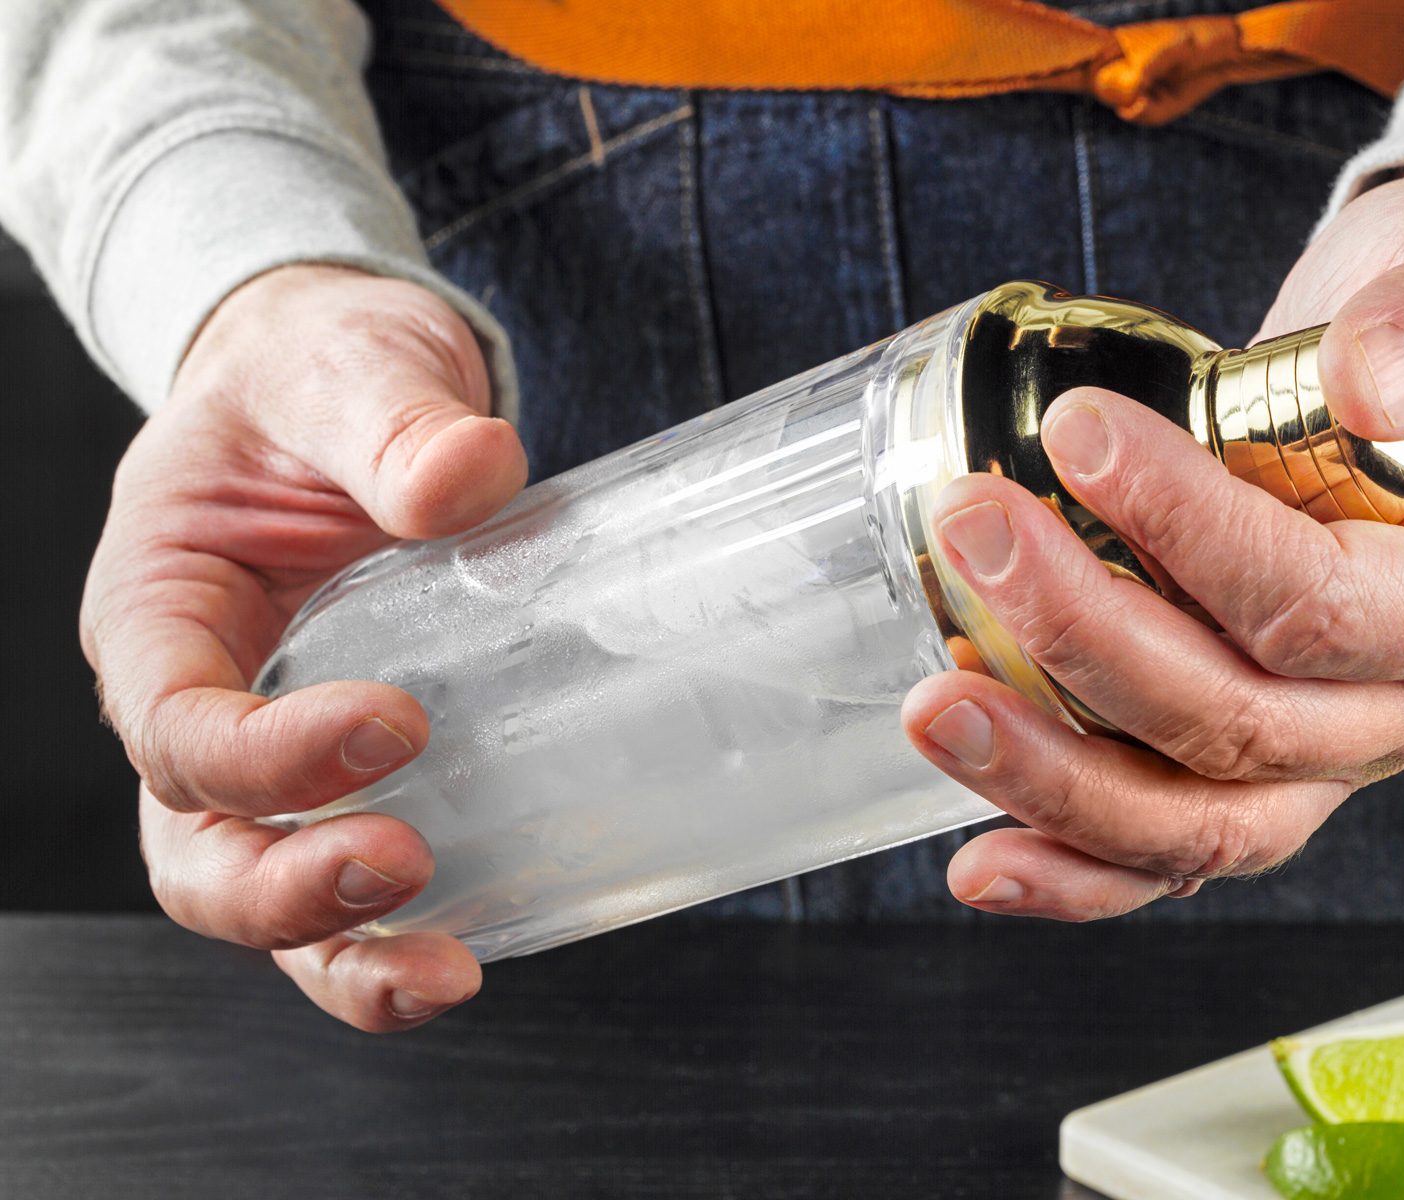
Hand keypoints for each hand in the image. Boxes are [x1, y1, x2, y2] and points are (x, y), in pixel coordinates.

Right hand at [81, 265, 527, 1027]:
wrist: (347, 384)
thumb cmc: (318, 373)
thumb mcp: (348, 365)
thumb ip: (393, 420)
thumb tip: (468, 472)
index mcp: (158, 610)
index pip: (174, 721)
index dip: (268, 753)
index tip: (397, 724)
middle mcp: (195, 701)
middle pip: (195, 850)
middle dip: (285, 890)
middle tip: (403, 864)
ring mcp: (269, 750)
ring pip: (261, 896)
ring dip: (340, 951)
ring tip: (448, 972)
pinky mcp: (348, 770)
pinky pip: (346, 876)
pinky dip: (395, 932)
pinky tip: (482, 943)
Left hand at [903, 141, 1403, 919]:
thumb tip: (1371, 377)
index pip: (1329, 607)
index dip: (1192, 532)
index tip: (1078, 434)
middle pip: (1244, 726)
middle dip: (1087, 639)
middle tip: (975, 533)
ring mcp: (1347, 746)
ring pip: (1200, 822)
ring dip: (1055, 779)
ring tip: (938, 714)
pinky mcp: (1273, 754)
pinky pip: (1179, 844)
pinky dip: (1079, 866)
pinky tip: (983, 864)